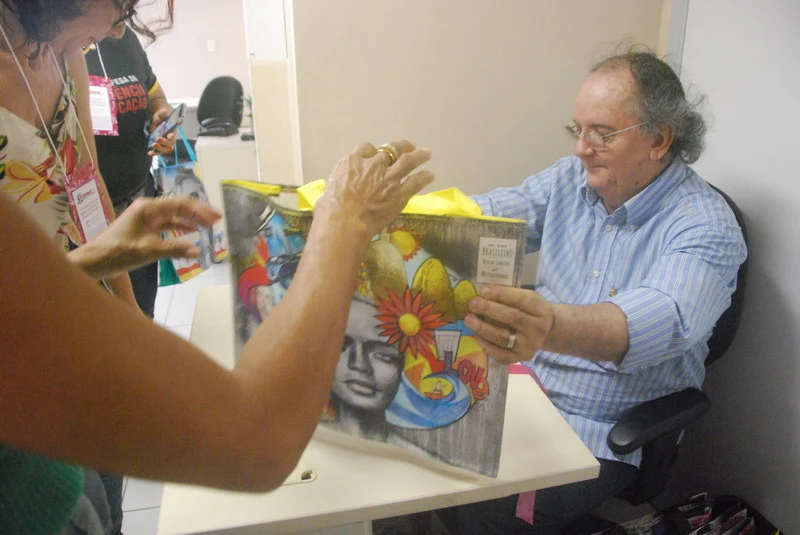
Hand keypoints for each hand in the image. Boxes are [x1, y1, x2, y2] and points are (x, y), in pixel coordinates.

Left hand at [84, 197, 221, 277]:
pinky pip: (167, 226)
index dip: (200, 210)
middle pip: (179, 208)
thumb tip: (198, 250)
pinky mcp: (144, 229)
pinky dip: (180, 229)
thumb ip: (174, 249)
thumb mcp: (148, 251)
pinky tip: (190, 233)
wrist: (94, 260)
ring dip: (191, 220)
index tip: (216, 217)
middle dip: (199, 213)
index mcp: (148, 208)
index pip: (180, 205)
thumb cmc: (118, 253)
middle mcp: (148, 209)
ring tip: (208, 226)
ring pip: (174, 216)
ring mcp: (146, 219)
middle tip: (217, 219)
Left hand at [147, 108, 176, 155]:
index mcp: (172, 132)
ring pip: (164, 149)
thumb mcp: (160, 115)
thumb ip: (162, 114)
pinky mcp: (158, 146)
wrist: (155, 121)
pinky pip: (158, 151)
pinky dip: (154, 153)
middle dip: (164, 142)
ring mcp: (163, 144)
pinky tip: (149, 153)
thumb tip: (165, 111)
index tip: (169, 135)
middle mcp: (168, 139)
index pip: (174, 136)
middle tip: (157, 139)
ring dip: (159, 149)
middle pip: (169, 144)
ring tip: (153, 145)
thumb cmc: (159, 118)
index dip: (172, 137)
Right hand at [316, 140, 433, 236]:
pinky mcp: (400, 194)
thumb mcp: (328, 190)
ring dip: (419, 156)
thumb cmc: (329, 210)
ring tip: (427, 153)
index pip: (365, 148)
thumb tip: (334, 192)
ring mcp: (388, 178)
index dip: (372, 151)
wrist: (344, 223)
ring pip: (408, 161)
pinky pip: (415, 182)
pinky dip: (424, 177)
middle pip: (390, 150)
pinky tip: (430, 175)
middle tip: (408, 146)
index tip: (375, 154)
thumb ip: (338, 186)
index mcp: (352, 162)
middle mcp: (373, 165)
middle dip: (400, 147)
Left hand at [464, 285, 554, 363]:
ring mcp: (530, 345)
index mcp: (541, 309)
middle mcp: (538, 328)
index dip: (502, 294)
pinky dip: (486, 345)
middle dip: (489, 309)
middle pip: (511, 317)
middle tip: (472, 304)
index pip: (521, 300)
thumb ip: (511, 294)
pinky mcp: (521, 357)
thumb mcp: (529, 299)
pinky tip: (475, 336)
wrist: (549, 332)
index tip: (484, 290)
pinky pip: (501, 354)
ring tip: (469, 319)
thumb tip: (483, 290)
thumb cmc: (532, 310)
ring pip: (503, 336)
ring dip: (483, 328)